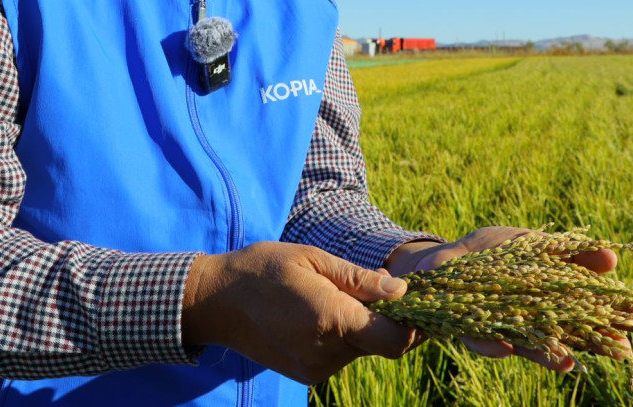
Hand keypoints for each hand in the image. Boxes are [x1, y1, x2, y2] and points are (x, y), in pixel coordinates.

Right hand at [182, 241, 419, 383]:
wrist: (216, 302)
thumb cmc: (265, 269)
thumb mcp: (313, 259)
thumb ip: (359, 280)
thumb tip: (401, 290)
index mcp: (331, 319)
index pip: (395, 340)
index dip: (413, 324)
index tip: (416, 301)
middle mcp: (326, 352)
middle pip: (381, 344)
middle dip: (387, 318)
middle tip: (378, 285)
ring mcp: (315, 368)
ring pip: (361, 350)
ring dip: (363, 326)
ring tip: (340, 293)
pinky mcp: (306, 374)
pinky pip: (340, 356)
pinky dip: (343, 336)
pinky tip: (325, 311)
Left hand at [385, 226, 632, 371]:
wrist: (438, 262)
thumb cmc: (491, 253)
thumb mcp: (533, 245)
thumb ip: (570, 253)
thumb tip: (611, 257)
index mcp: (551, 299)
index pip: (594, 311)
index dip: (623, 319)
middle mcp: (532, 318)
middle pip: (569, 333)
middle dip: (597, 340)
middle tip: (627, 350)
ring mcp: (502, 324)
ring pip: (529, 344)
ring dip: (548, 353)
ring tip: (570, 360)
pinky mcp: (466, 325)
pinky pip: (478, 337)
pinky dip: (490, 344)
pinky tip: (505, 349)